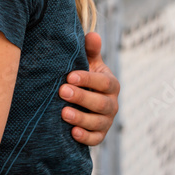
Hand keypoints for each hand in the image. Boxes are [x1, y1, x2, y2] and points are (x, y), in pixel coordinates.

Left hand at [59, 31, 119, 145]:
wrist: (80, 99)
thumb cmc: (83, 76)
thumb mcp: (87, 62)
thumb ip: (90, 50)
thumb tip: (92, 35)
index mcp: (111, 84)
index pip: (104, 82)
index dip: (88, 79)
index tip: (70, 76)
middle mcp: (112, 103)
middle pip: (101, 103)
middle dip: (82, 98)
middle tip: (62, 91)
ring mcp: (106, 121)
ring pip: (98, 122)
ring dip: (81, 118)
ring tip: (63, 113)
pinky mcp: (99, 135)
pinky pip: (96, 139)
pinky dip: (86, 137)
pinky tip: (73, 133)